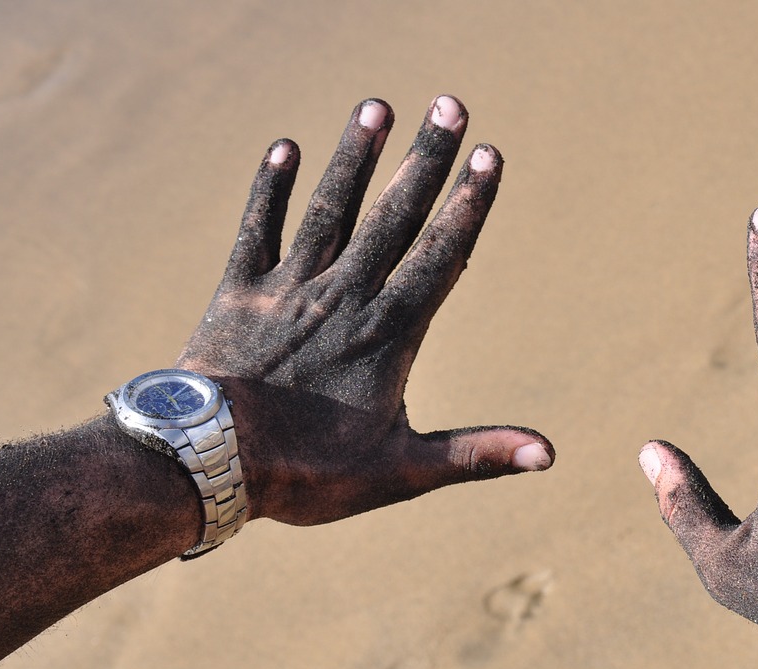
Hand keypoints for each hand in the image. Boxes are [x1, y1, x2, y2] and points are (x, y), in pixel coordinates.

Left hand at [178, 96, 552, 525]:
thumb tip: (549, 454)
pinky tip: (284, 148)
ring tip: (376, 108)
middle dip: (426, 159)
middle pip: (394, 216)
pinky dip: (271, 189)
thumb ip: (476, 454)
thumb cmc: (308, 473)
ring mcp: (289, 288)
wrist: (208, 462)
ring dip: (355, 157)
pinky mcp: (239, 292)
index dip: (468, 204)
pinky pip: (258, 228)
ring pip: (330, 208)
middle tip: (450, 105)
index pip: (441, 255)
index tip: (489, 157)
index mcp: (388, 333)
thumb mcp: (402, 471)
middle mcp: (344, 296)